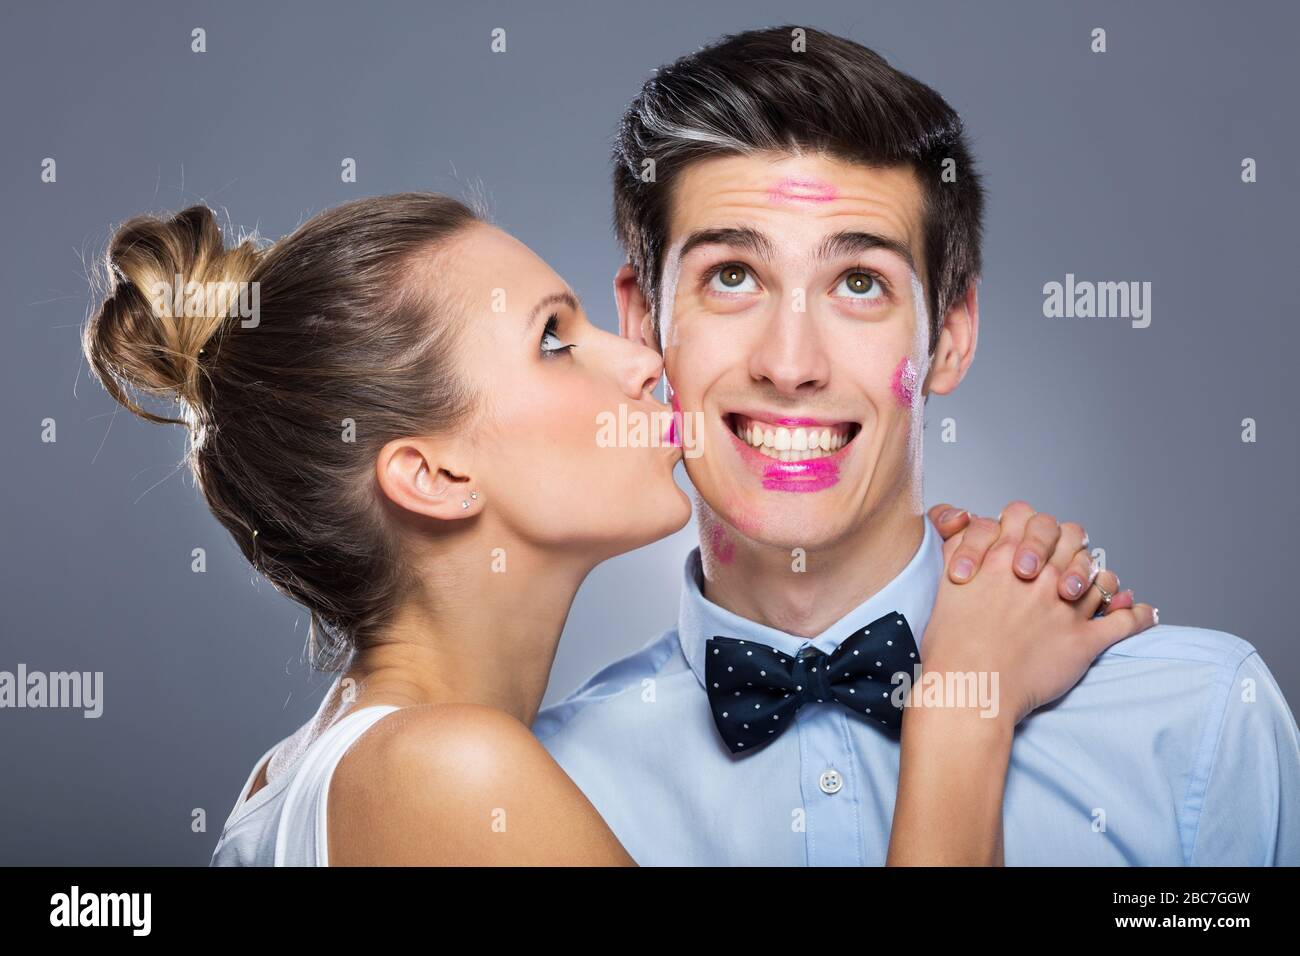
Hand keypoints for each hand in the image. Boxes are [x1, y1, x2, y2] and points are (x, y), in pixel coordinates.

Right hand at [920, 504, 1157, 727]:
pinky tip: (1144, 612)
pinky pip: (1125, 622)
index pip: (1027, 515)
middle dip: (1067, 544)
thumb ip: (957, 545)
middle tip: (1058, 560)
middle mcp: (1042, 575)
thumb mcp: (944, 580)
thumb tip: (966, 521)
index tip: (1024, 539)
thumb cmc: (951, 643)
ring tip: (1090, 586)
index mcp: (1004, 556)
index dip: (1026, 525)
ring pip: (1100, 574)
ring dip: (1097, 577)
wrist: (969, 687)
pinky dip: (1138, 616)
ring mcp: (1066, 607)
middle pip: (1071, 536)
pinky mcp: (1084, 640)